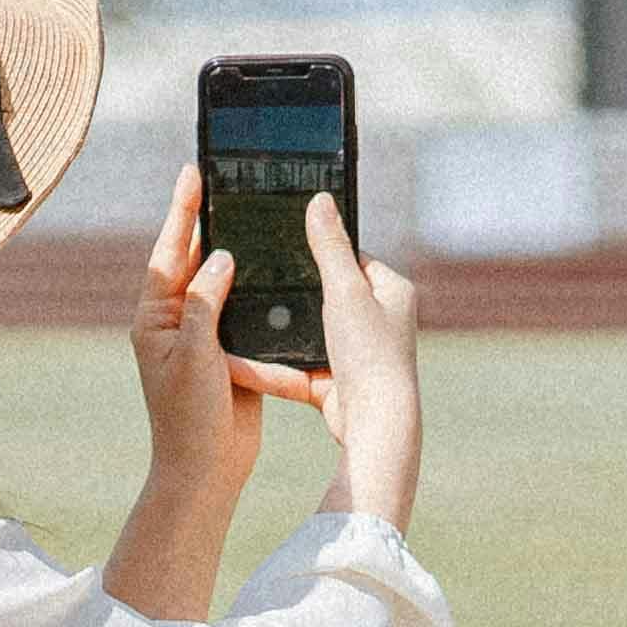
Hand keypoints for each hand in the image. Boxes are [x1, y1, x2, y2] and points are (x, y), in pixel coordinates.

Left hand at [120, 170, 264, 551]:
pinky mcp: (226, 352)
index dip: (181, 212)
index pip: (168, 253)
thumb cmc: (188, 417)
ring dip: (230, 249)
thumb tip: (219, 256)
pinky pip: (237, 308)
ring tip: (246, 211)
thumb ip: (204, 302)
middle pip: (190, 260)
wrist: (205, 468)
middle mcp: (173, 322)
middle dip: (204, 220)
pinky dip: (250, 285)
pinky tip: (268, 265)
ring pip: (216, 281)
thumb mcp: (194, 354)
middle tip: (220, 178)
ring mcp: (200, 337)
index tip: (192, 173)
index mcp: (154, 320)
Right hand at [235, 191, 420, 538]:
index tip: (281, 241)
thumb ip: (328, 247)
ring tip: (236, 315)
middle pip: (324, 296)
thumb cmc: (370, 354)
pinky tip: (237, 360)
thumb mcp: (345, 290)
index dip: (318, 250)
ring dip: (276, 332)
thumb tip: (320, 200)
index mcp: (391, 291)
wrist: (374, 425)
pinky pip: (297, 369)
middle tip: (250, 278)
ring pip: (305, 335)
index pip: (351, 258)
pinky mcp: (335, 384)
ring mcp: (356, 354)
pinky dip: (271, 368)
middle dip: (289, 294)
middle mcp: (379, 321)